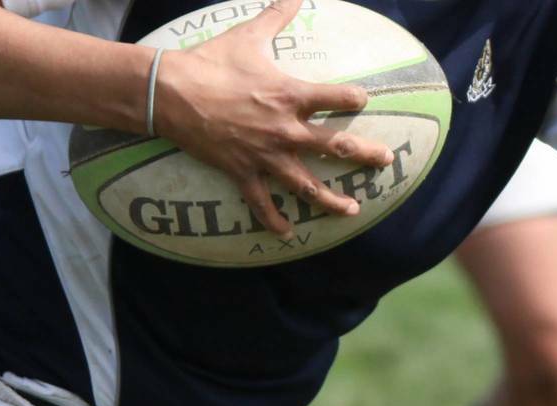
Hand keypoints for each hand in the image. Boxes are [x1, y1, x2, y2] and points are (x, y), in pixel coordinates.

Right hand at [152, 0, 395, 235]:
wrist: (170, 92)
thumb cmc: (210, 62)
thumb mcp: (247, 35)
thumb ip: (276, 14)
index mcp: (291, 95)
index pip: (338, 98)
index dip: (355, 98)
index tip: (364, 99)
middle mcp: (285, 130)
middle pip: (337, 146)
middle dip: (365, 155)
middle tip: (386, 160)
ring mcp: (266, 155)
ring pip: (308, 185)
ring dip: (332, 201)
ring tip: (353, 210)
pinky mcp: (242, 172)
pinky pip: (262, 203)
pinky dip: (275, 220)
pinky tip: (289, 233)